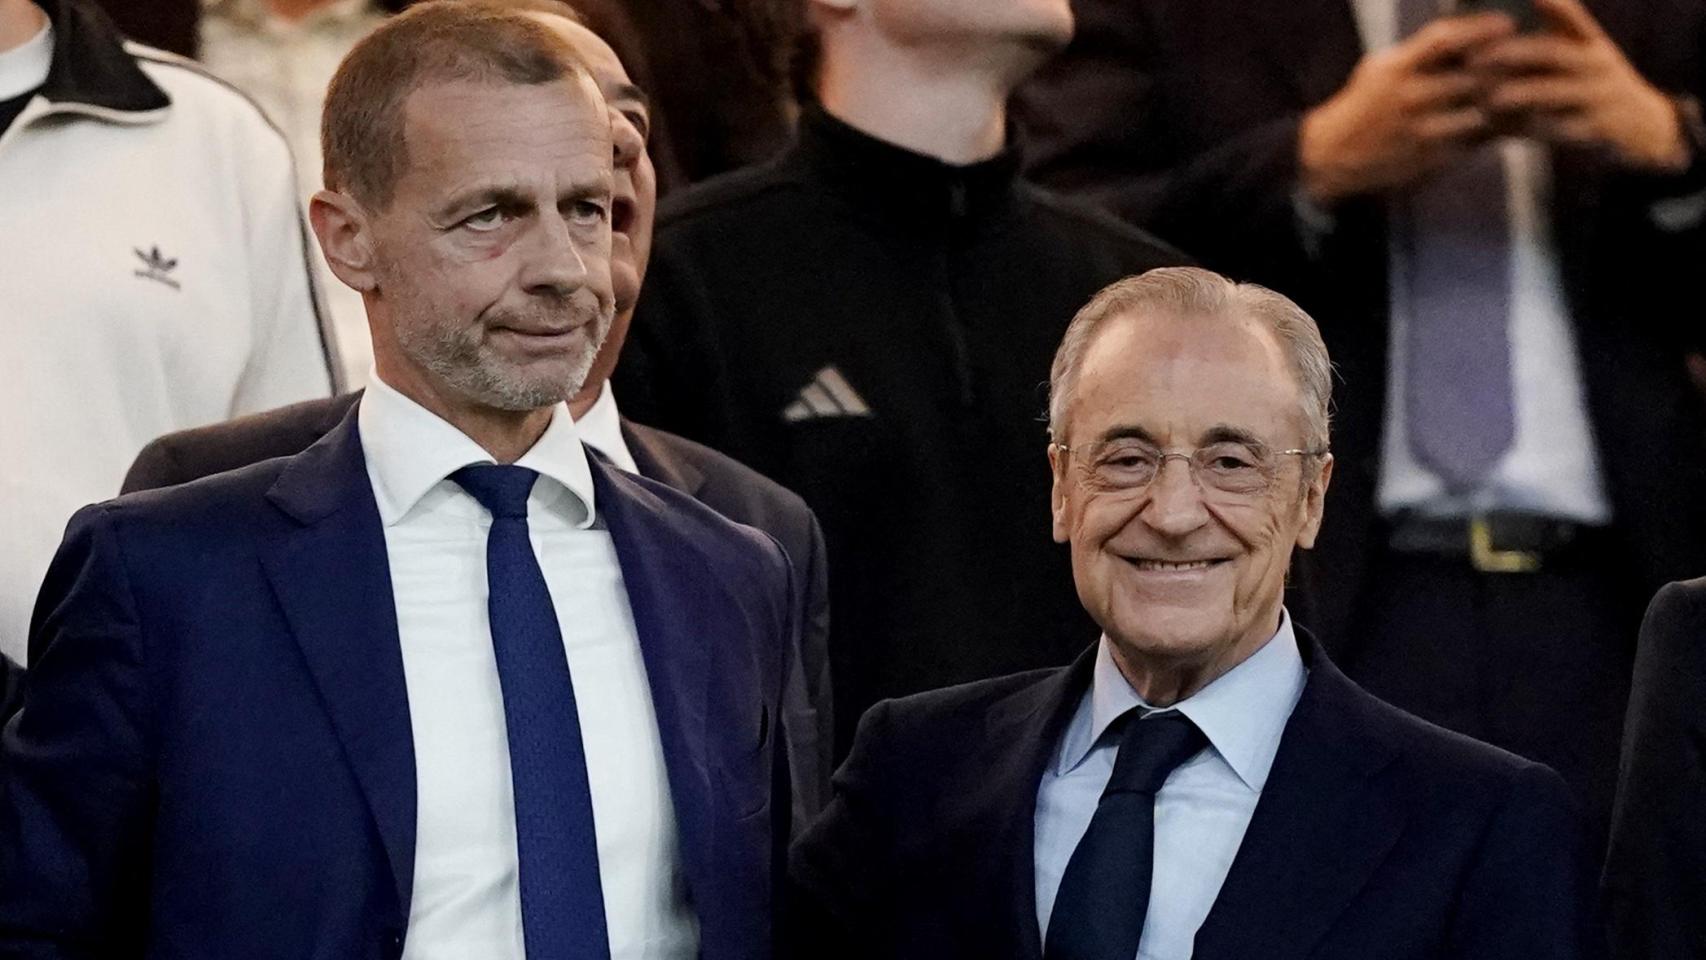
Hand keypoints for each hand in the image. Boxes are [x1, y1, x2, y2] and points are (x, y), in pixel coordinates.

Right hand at [1299, 13, 1515, 205]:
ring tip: (1522, 90)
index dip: (1480, 28)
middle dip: (1503, 66)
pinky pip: (1475, 141)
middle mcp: (1410, 98)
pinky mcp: (1431, 159)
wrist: (1334, 156)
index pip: (1446, 39)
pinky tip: (1506, 120)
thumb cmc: (1365, 105)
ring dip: (1504, 100)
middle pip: (1473, 74)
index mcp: (1397, 69)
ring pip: (1482, 110)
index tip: (1505, 24)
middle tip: (1526, 59)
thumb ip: (1419, 51)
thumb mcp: (1381, 68)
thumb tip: (1466, 30)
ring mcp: (1422, 131)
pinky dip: (1495, 128)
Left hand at [1473, 0, 1687, 171]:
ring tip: (1488, 99)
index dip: (1556, 6)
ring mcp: (1599, 96)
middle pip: (1554, 52)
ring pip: (1553, 92)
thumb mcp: (1584, 53)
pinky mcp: (1595, 128)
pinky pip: (1557, 128)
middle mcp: (1597, 64)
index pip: (1573, 17)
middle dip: (1514, 54)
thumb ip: (1552, 36)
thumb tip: (1508, 17)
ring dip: (1517, 94)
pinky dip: (1526, 128)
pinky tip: (1501, 129)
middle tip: (1475, 59)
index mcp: (1590, 42)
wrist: (1641, 126)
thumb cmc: (1594, 84)